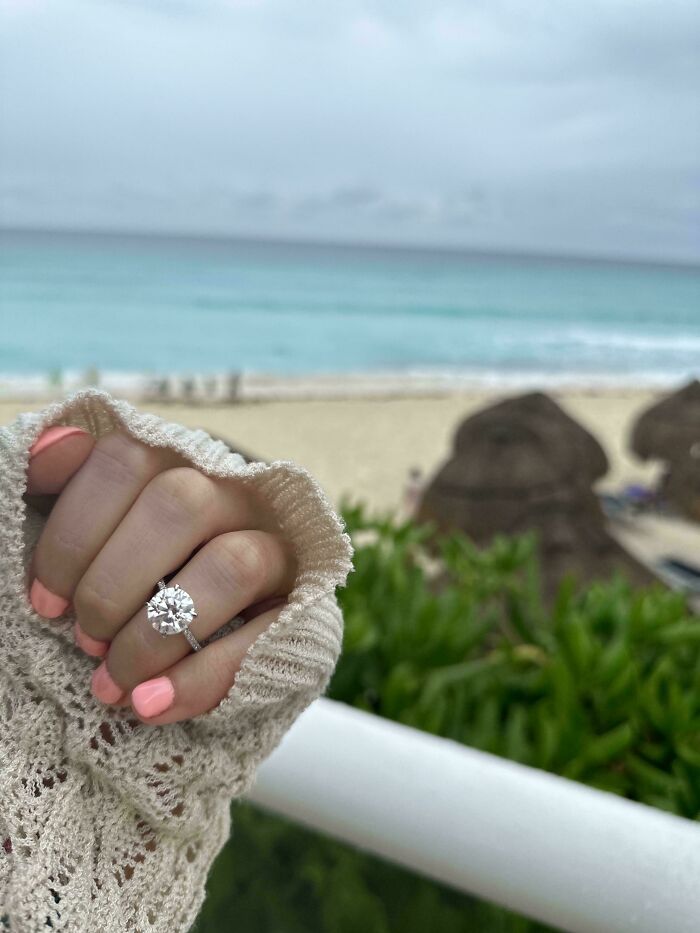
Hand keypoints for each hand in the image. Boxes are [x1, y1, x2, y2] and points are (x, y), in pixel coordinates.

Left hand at [25, 425, 296, 724]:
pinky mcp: (304, 605)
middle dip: (114, 583)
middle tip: (84, 638)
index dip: (75, 533)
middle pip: (180, 504)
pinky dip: (201, 678)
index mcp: (178, 461)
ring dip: (156, 632)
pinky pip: (266, 635)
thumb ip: (65, 485)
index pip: (127, 462)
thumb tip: (50, 447)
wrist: (216, 629)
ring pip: (232, 563)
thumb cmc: (136, 573)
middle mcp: (235, 491)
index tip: (44, 600)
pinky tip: (151, 706)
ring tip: (112, 682)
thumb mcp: (95, 526)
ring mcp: (277, 545)